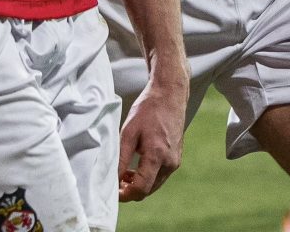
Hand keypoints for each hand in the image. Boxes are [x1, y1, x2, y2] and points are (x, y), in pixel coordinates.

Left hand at [118, 67, 188, 202]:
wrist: (170, 93)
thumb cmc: (148, 109)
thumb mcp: (129, 132)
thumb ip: (121, 158)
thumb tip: (112, 180)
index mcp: (157, 155)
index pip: (141, 189)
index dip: (125, 194)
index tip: (113, 191)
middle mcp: (170, 162)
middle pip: (148, 190)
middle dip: (131, 190)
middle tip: (116, 180)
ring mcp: (175, 161)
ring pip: (154, 184)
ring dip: (139, 183)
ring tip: (124, 172)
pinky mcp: (177, 157)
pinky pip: (161, 175)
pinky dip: (148, 175)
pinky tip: (137, 164)